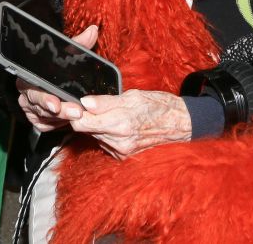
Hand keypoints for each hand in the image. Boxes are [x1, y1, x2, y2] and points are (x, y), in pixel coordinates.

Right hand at [16, 25, 98, 131]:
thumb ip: (78, 43)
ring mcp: (32, 108)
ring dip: (63, 118)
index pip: (33, 88)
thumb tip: (93, 30)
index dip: (44, 97)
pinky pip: (47, 125)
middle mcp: (27, 94)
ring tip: (80, 116)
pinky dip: (59, 124)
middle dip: (60, 110)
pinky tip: (69, 121)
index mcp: (28, 76)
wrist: (52, 80)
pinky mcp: (38, 120)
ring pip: (46, 117)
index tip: (56, 103)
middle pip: (41, 106)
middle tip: (76, 112)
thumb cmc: (57, 66)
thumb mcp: (67, 53)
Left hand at [68, 89, 191, 158]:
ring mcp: (121, 152)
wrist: (179, 124)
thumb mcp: (132, 96)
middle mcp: (119, 142)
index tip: (73, 102)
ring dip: (97, 125)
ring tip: (110, 113)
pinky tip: (117, 124)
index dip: (74, 112)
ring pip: (95, 136)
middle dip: (86, 117)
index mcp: (120, 124)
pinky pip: (105, 142)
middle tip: (92, 103)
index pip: (82, 123)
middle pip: (86, 130)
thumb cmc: (158, 105)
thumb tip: (84, 102)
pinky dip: (107, 133)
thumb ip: (106, 102)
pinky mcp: (124, 157)